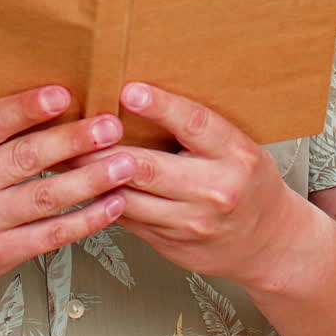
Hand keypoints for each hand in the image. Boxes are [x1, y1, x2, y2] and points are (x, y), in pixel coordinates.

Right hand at [0, 85, 133, 311]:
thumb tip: (42, 103)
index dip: (27, 108)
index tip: (63, 95)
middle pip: (24, 158)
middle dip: (74, 140)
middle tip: (110, 125)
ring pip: (45, 197)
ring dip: (91, 178)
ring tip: (125, 163)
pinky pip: (50, 235)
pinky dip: (85, 220)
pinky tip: (110, 205)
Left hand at [77, 82, 308, 291]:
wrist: (270, 243)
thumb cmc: (249, 184)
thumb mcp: (238, 147)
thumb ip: (198, 129)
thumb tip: (140, 98)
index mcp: (236, 156)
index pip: (195, 125)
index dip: (160, 107)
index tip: (129, 91)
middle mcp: (215, 190)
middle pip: (148, 166)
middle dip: (104, 148)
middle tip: (75, 127)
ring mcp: (191, 223)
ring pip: (129, 197)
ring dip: (93, 177)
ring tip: (65, 155)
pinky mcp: (171, 245)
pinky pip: (128, 219)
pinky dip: (103, 200)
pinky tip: (83, 185)